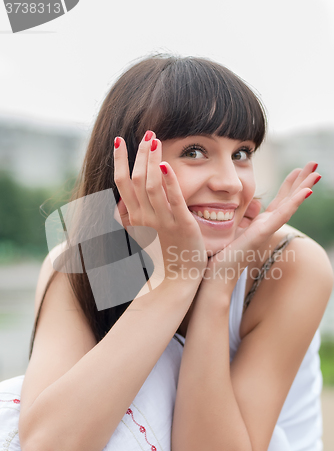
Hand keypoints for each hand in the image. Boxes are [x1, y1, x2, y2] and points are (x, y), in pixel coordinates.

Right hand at [113, 131, 206, 285]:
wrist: (175, 280)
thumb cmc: (161, 256)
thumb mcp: (140, 235)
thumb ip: (130, 217)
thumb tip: (119, 203)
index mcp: (135, 217)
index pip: (122, 182)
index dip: (119, 160)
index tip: (119, 140)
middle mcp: (145, 217)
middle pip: (137, 179)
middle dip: (140, 153)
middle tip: (148, 133)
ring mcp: (162, 221)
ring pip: (152, 185)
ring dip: (152, 160)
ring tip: (155, 140)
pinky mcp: (181, 226)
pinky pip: (174, 200)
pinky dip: (169, 182)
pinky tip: (167, 164)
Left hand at [201, 162, 318, 294]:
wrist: (215, 275)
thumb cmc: (219, 256)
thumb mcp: (228, 230)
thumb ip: (236, 218)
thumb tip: (238, 205)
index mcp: (259, 225)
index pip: (278, 201)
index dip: (288, 185)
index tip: (297, 169)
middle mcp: (266, 226)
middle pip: (288, 200)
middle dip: (301, 181)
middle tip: (314, 164)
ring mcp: (266, 230)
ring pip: (289, 205)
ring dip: (304, 188)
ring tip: (316, 173)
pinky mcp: (261, 234)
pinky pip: (282, 216)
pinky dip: (295, 203)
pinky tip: (306, 191)